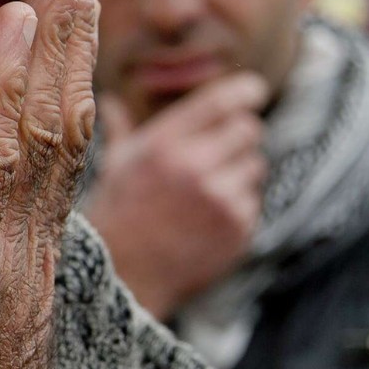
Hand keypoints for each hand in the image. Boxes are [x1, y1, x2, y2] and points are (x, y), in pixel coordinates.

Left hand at [0, 0, 97, 368]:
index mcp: (18, 258)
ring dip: (53, 33)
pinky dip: (7, 90)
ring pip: (40, 122)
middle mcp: (26, 244)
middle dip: (69, 32)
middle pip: (59, 117)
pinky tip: (11, 28)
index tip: (57, 12)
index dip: (55, 74)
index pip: (46, 148)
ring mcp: (5, 252)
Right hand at [84, 74, 267, 319]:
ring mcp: (220, 200)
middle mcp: (194, 167)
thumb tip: (113, 101)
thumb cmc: (116, 217)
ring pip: (255, 165)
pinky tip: (207, 220)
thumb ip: (122, 130)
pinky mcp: (238, 229)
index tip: (254, 90)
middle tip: (222, 150)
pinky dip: (238, 207)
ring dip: (239, 173)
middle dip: (239, 136)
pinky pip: (254, 202)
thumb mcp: (116, 167)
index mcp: (163, 144)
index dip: (245, 91)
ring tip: (207, 192)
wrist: (123, 279)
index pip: (222, 101)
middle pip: (249, 129)